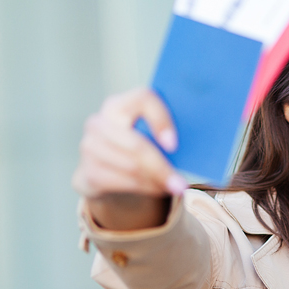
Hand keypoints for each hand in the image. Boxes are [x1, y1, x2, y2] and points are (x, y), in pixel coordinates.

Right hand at [72, 89, 185, 229]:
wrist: (108, 168)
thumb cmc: (139, 144)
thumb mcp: (151, 133)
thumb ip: (167, 131)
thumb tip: (202, 142)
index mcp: (119, 103)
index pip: (142, 99)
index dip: (160, 120)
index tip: (174, 144)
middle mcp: (99, 122)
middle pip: (136, 144)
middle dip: (162, 167)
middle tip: (183, 185)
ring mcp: (89, 147)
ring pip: (131, 167)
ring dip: (157, 181)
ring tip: (175, 187)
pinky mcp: (86, 173)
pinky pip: (122, 183)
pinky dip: (145, 188)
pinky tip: (159, 190)